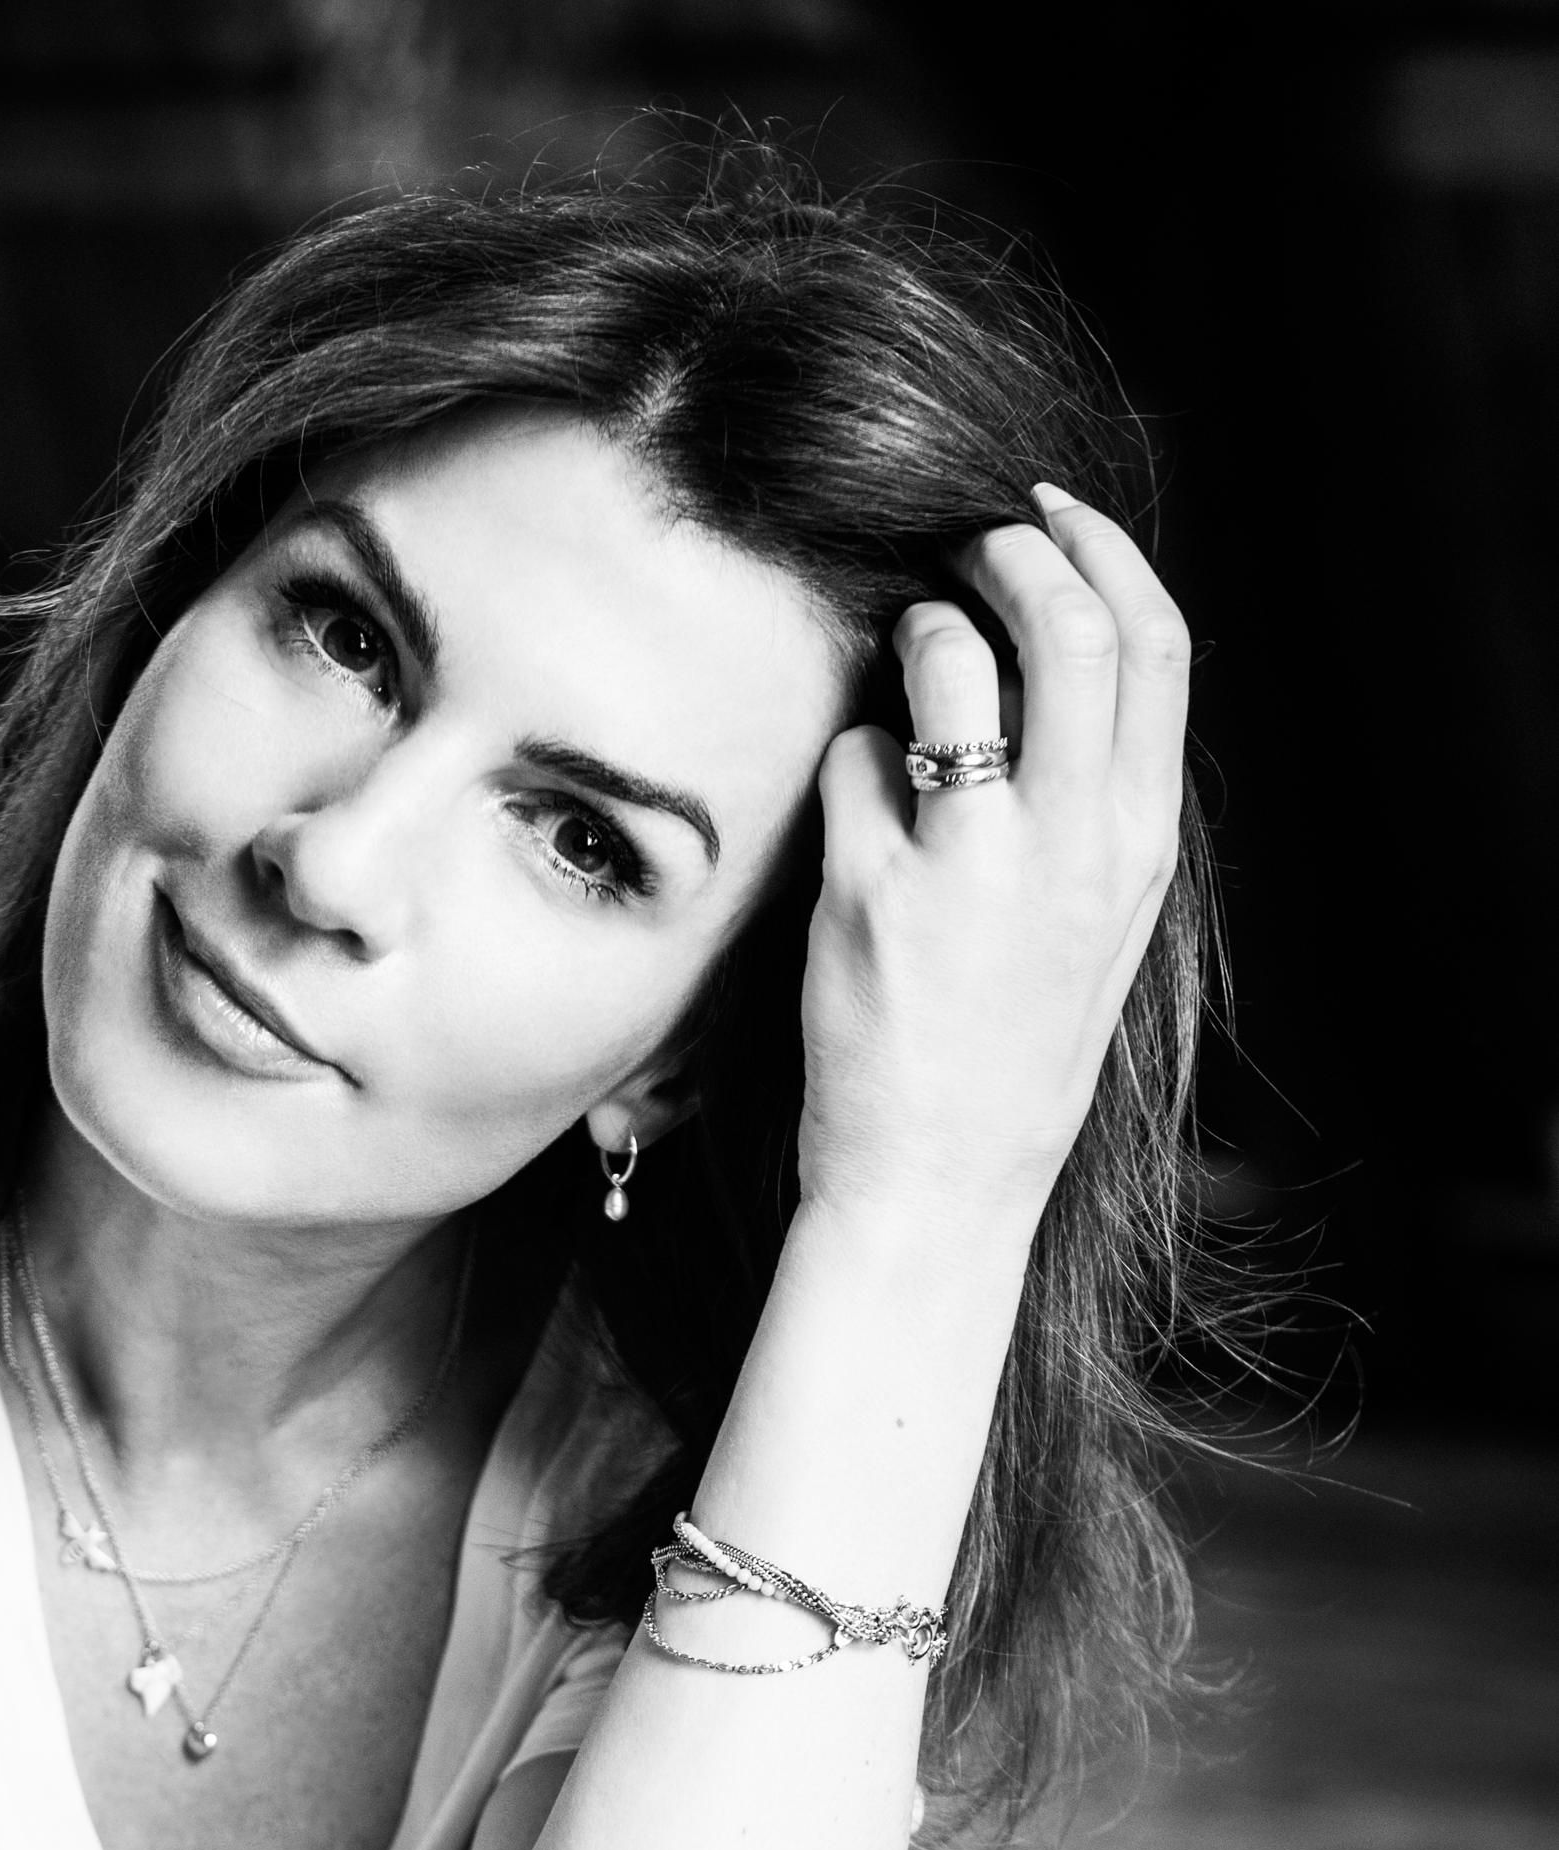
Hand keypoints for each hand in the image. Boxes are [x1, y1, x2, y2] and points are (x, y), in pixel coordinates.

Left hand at [795, 489, 1189, 1233]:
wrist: (941, 1179)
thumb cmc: (1012, 1044)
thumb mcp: (1100, 917)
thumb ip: (1097, 794)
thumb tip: (1054, 654)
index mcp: (1139, 843)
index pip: (1155, 645)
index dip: (1101, 552)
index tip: (1049, 515)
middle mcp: (1072, 843)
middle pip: (1066, 623)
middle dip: (1009, 553)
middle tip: (963, 545)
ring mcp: (971, 864)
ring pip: (951, 663)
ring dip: (917, 631)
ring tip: (900, 661)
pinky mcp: (870, 891)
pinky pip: (852, 758)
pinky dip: (848, 758)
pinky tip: (852, 816)